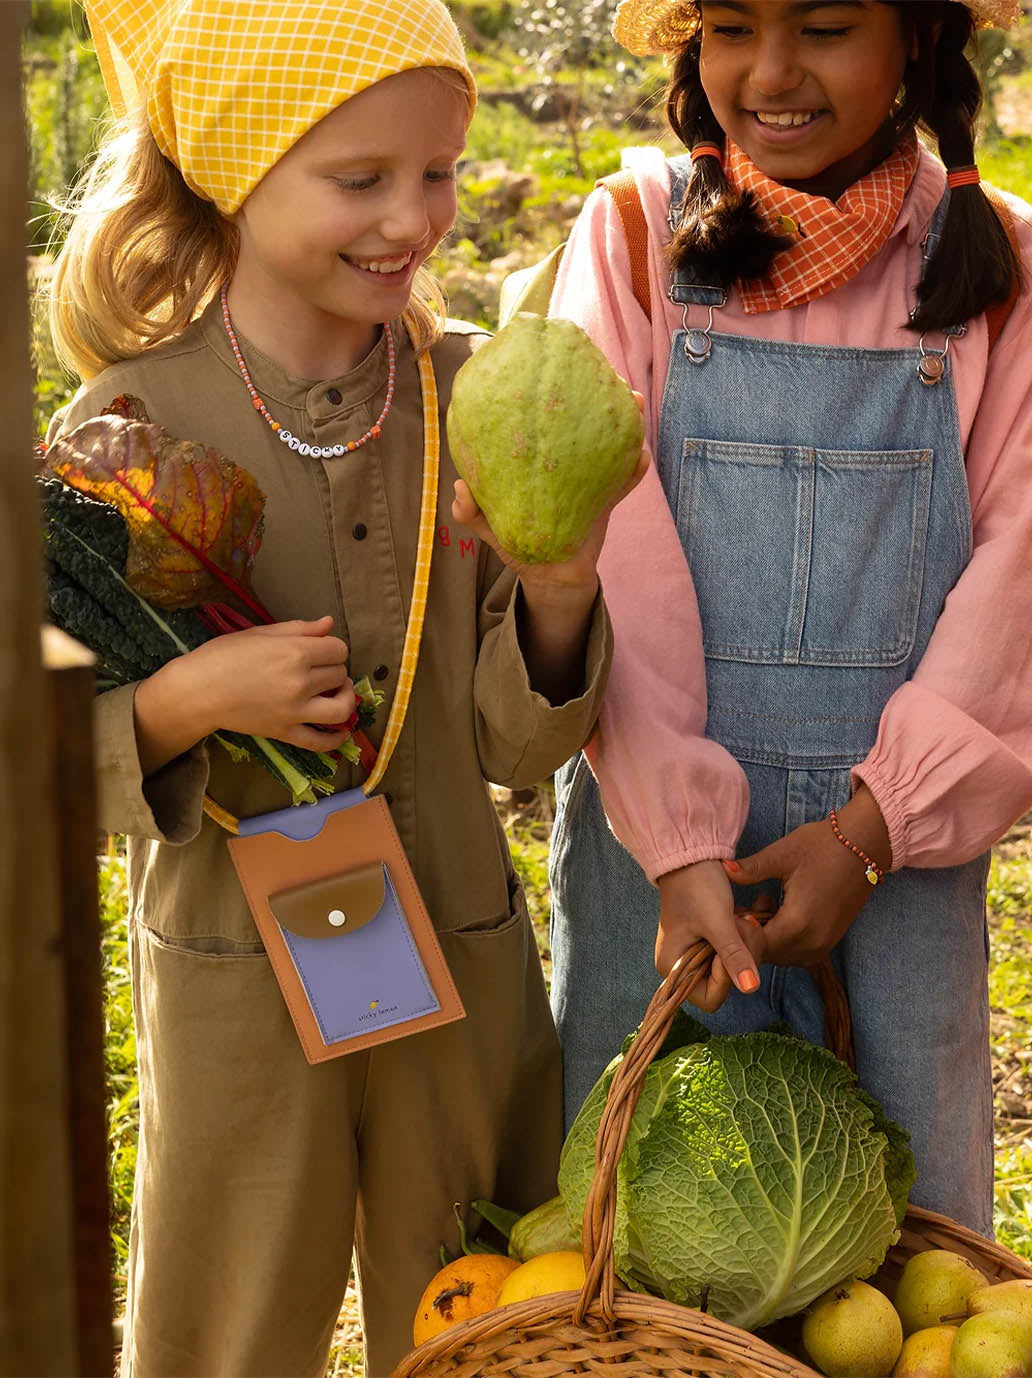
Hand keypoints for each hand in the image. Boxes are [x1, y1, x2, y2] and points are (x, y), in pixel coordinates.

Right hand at [135, 616, 356, 771]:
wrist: (196, 691)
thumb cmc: (222, 655)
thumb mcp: (260, 633)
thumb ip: (298, 629)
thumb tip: (329, 623)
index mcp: (295, 652)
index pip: (338, 649)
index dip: (331, 648)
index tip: (319, 650)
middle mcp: (300, 682)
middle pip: (339, 674)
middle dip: (333, 668)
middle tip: (317, 668)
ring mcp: (294, 711)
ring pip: (341, 707)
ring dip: (344, 698)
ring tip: (336, 692)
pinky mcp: (285, 732)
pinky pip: (319, 741)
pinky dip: (336, 739)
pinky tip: (343, 731)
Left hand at [450, 390, 649, 599]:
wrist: (549, 575)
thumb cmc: (516, 542)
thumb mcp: (489, 526)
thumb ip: (472, 512)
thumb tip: (461, 488)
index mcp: (537, 458)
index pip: (543, 417)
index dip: (551, 387)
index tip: (554, 362)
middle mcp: (564, 458)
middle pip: (584, 417)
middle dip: (597, 391)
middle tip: (605, 373)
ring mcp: (588, 474)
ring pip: (611, 440)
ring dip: (625, 419)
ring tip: (631, 402)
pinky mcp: (606, 497)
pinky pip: (624, 480)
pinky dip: (634, 469)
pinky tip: (640, 457)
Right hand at [656, 860, 764, 1012]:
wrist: (691, 853)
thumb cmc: (697, 886)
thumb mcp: (718, 922)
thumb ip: (734, 956)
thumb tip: (751, 989)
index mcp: (673, 967)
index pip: (711, 997)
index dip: (726, 975)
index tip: (730, 942)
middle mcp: (681, 966)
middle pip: (724, 983)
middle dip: (740, 955)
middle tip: (741, 924)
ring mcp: (696, 953)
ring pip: (733, 966)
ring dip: (744, 943)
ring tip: (741, 917)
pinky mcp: (709, 940)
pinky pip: (733, 950)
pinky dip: (742, 936)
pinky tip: (743, 916)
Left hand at [723, 785, 890, 968]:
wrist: (865, 844)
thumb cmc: (823, 845)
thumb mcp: (782, 854)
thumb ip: (751, 869)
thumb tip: (721, 871)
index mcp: (798, 922)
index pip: (756, 947)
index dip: (739, 933)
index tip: (732, 913)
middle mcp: (813, 941)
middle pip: (768, 955)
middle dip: (752, 937)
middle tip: (744, 907)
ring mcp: (825, 944)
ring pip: (783, 957)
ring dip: (768, 939)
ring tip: (764, 904)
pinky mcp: (831, 940)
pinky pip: (799, 952)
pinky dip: (784, 940)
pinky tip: (781, 911)